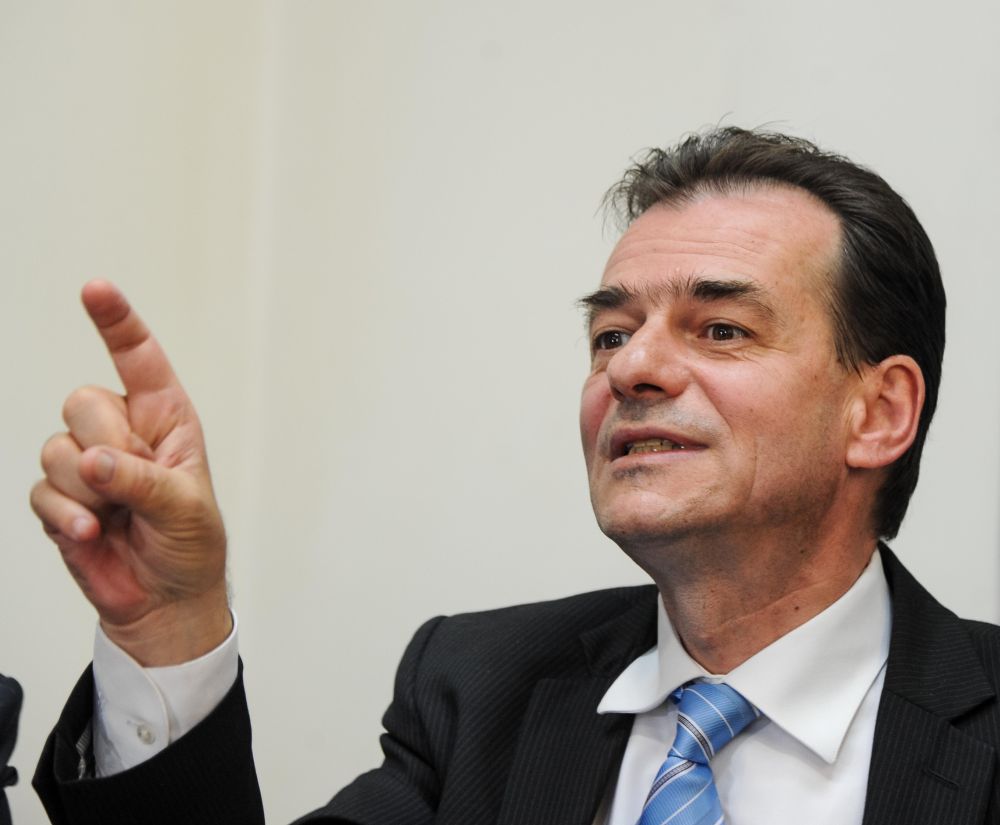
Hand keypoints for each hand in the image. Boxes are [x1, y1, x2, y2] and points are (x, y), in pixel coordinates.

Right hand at [30, 281, 230, 664]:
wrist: (165, 599)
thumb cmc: (191, 545)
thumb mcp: (186, 508)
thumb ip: (142, 479)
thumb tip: (93, 462)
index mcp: (165, 419)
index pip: (138, 359)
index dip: (116, 322)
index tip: (95, 288)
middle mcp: (122, 433)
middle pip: (82, 402)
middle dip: (108, 446)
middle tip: (135, 485)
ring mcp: (87, 464)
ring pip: (55, 447)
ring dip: (87, 490)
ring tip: (119, 516)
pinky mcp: (60, 499)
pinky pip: (41, 490)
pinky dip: (66, 516)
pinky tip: (93, 534)